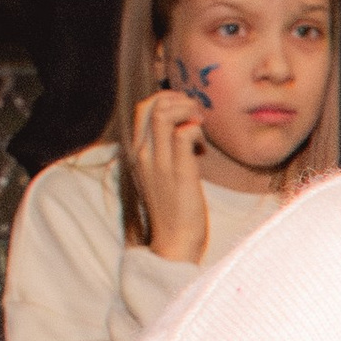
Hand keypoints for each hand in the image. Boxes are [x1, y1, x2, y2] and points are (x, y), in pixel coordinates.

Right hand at [128, 91, 209, 264]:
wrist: (174, 241)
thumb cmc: (174, 209)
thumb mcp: (162, 175)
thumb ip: (166, 152)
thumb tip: (183, 131)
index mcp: (137, 153)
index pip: (142, 109)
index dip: (166, 101)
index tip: (187, 113)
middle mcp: (143, 153)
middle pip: (150, 105)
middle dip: (177, 100)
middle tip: (196, 114)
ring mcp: (159, 162)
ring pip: (163, 114)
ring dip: (187, 111)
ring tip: (200, 124)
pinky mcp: (178, 172)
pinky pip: (184, 134)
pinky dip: (196, 130)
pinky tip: (203, 147)